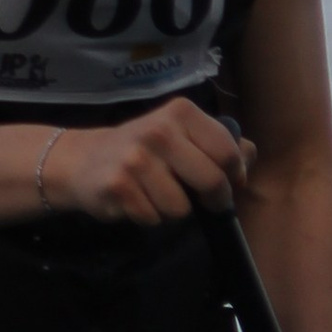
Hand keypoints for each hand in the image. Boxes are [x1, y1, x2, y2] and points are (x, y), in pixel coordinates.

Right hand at [42, 99, 251, 227]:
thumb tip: (249, 156)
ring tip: (156, 193)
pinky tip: (136, 199)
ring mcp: (137, 159)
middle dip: (213, 200)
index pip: (228, 152)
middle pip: (212, 181)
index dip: (234, 176)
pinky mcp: (119, 187)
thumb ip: (218, 142)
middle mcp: (159, 131)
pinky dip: (149, 217)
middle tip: (204, 200)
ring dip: (174, 210)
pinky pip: (154, 219)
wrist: (83, 160)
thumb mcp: (180, 133)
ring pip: (182, 208)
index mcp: (181, 112)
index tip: (229, 183)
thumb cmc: (143, 149)